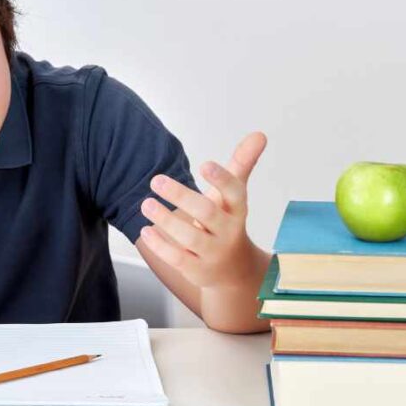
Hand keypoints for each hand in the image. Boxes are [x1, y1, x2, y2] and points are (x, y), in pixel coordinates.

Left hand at [138, 131, 267, 287]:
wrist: (233, 271)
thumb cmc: (227, 222)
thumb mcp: (233, 196)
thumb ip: (241, 164)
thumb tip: (259, 134)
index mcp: (237, 210)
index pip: (235, 193)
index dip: (222, 179)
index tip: (204, 164)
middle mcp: (228, 232)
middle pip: (207, 213)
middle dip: (181, 196)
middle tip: (156, 179)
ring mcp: (213, 253)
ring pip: (190, 238)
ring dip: (166, 219)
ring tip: (146, 203)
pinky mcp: (197, 270)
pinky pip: (177, 259)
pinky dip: (160, 245)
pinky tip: (145, 230)